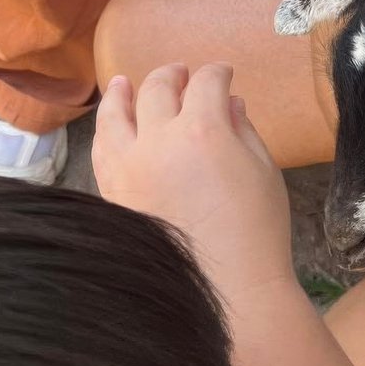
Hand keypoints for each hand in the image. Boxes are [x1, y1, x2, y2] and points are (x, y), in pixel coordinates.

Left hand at [93, 62, 298, 322]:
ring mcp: (129, 169)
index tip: (223, 74)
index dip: (217, 73)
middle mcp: (158, 141)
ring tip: (124, 83)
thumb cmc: (257, 233)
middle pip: (157, 90)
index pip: (206, 83)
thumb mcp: (263, 172)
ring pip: (115, 116)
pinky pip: (101, 153)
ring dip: (122, 94)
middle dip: (172, 75)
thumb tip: (231, 104)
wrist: (229, 292)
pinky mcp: (113, 196)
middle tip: (181, 73)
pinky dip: (106, 133)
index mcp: (203, 130)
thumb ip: (243, 131)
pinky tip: (110, 129)